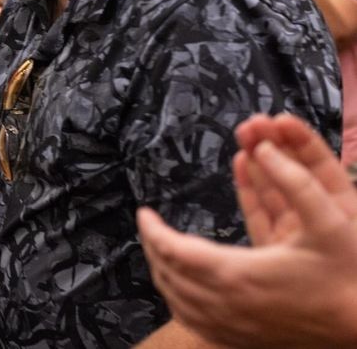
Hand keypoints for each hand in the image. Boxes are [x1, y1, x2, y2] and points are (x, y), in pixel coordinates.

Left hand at [137, 114, 356, 347]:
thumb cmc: (348, 276)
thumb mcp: (330, 221)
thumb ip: (296, 181)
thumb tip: (262, 150)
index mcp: (237, 273)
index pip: (174, 250)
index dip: (153, 230)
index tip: (144, 213)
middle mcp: (226, 304)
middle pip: (169, 275)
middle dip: (154, 248)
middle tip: (150, 227)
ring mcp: (232, 328)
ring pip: (177, 301)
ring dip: (163, 274)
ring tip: (161, 252)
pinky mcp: (241, 341)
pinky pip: (194, 324)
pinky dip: (179, 303)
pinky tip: (181, 291)